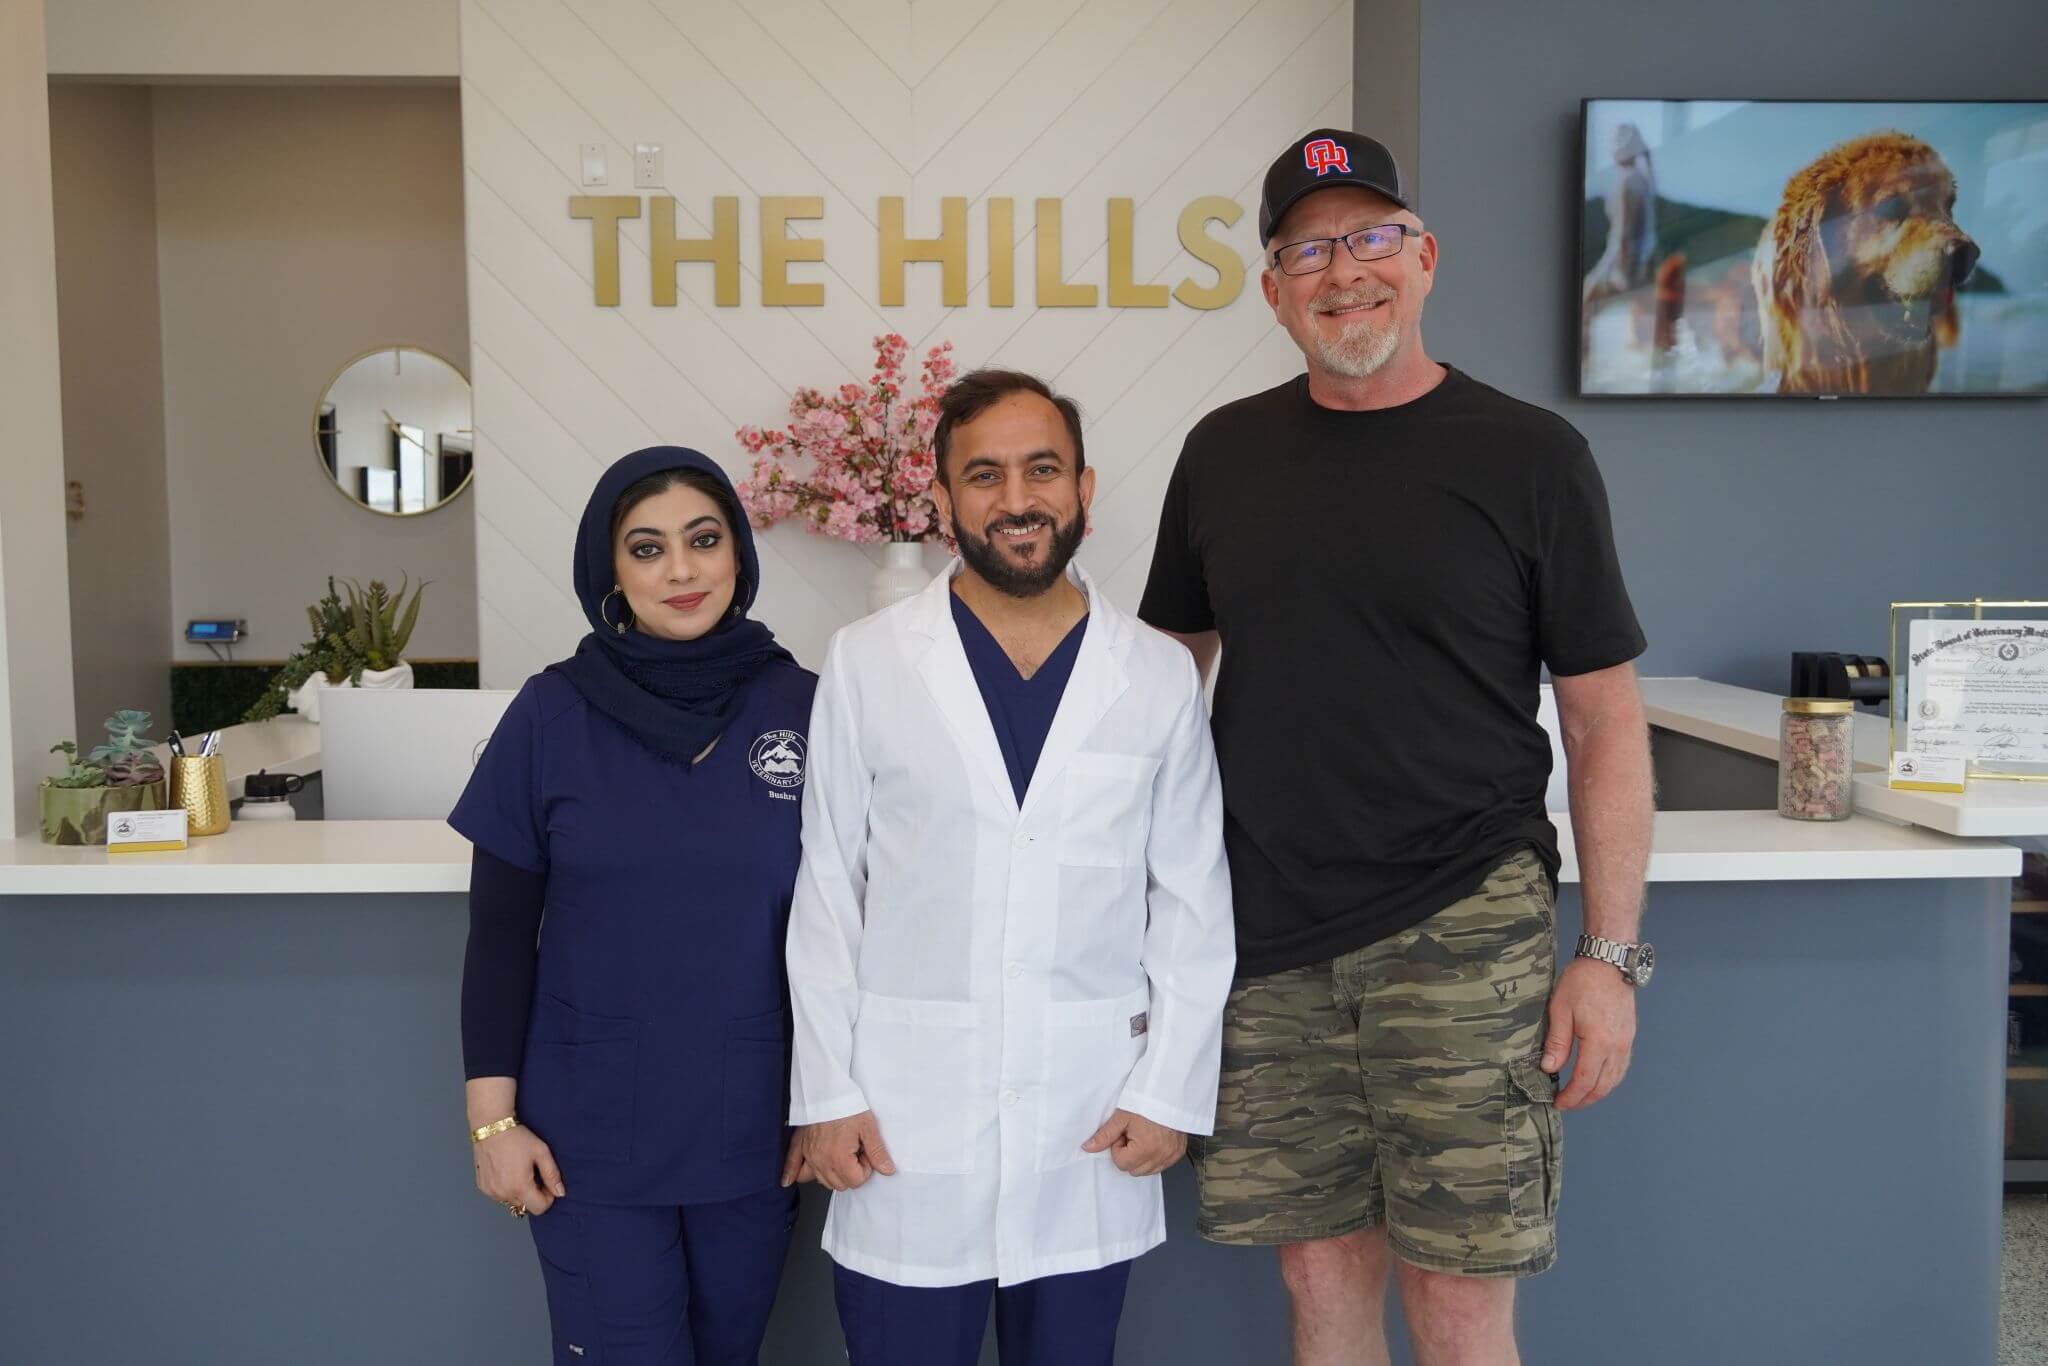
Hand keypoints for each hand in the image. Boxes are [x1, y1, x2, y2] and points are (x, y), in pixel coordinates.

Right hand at [473, 1124, 565, 1214]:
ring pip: (512, 1201)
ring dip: (518, 1191)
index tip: (546, 1183)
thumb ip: (552, 1175)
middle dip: (533, 1193)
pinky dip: (505, 1188)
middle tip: (532, 1173)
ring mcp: (491, 1191)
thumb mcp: (541, 1152)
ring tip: (517, 1170)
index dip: (547, 1197)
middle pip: (526, 1205)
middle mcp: (503, 1193)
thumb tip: (560, 1193)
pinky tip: (506, 1171)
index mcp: (519, 1187)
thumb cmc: (517, 1137)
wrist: (491, 1126)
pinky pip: (499, 1195)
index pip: (539, 1208)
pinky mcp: (482, 1187)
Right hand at [786, 1112, 895, 1190]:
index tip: (864, 1152)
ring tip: (840, 1153)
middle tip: (855, 1151)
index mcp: (839, 1158)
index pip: (856, 1181)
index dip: (865, 1168)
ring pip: (822, 1180)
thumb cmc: (847, 1107)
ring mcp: (809, 1155)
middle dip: (851, 1172)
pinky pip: (792, 1167)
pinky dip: (792, 1173)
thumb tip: (887, 1170)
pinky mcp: (800, 1147)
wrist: (827, 1090)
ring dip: (833, 1173)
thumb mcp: (868, 1127)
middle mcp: (821, 1161)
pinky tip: (789, 1180)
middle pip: (840, 1184)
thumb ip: (878, 1152)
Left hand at [1081, 1109, 1184, 1175]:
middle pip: (1133, 1170)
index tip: (1125, 1133)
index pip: (1121, 1163)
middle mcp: (1161, 1156)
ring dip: (1141, 1158)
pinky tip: (1153, 1141)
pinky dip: (1154, 1157)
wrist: (1169, 1093)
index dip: (1119, 1148)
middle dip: (1129, 1155)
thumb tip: (1087, 1148)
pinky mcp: (1178, 1154)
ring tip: (1144, 1137)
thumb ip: (1104, 1136)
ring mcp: (1171, 1156)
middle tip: (1133, 1134)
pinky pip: (1160, 1166)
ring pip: (1147, 1171)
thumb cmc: (1144, 1102)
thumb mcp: (1121, 1117)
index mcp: (1146, 1148)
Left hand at [1541, 957, 1636, 1110]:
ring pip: (1615, 1078)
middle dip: (1584, 1099)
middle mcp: (1617, 1047)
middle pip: (1603, 1085)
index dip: (1571, 1096)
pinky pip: (1622, 1066)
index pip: (1584, 1081)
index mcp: (1599, 1043)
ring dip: (1598, 1091)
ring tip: (1580, 1095)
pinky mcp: (1629, 1035)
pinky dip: (1609, 1078)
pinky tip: (1598, 1078)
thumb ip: (1557, 1042)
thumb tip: (1549, 1068)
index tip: (1558, 1102)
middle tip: (1566, 1103)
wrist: (1609, 961)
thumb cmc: (1582, 982)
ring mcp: (1627, 1042)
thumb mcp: (1560, 1010)